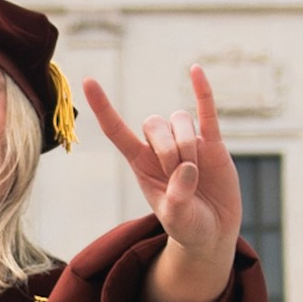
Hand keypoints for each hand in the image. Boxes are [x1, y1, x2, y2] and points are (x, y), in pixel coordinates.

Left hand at [81, 65, 242, 301]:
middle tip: (178, 174)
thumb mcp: (177, 220)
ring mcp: (189, 142)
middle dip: (167, 148)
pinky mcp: (214, 144)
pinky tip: (195, 70)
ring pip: (180, 121)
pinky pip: (206, 112)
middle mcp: (161, 148)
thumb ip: (177, 198)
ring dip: (187, 144)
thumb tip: (187, 166)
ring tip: (196, 173)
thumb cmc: (187, 226)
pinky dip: (202, 92)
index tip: (88, 82)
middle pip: (154, 123)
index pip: (117, 131)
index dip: (103, 108)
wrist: (214, 232)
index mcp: (140, 164)